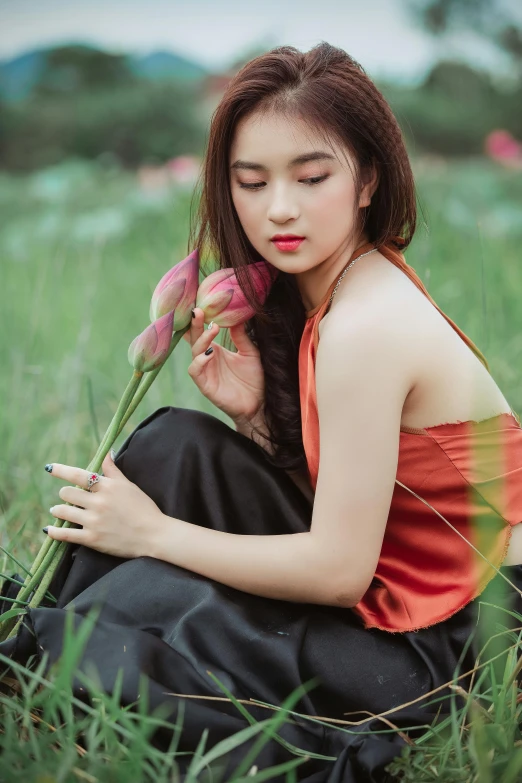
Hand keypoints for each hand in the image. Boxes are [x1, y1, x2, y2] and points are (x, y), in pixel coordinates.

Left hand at [44, 452, 165, 558]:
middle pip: (67, 493)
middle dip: (66, 494)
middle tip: (68, 497)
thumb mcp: (129, 486)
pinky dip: (54, 532)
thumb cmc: (144, 508)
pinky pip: (65, 534)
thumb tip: (107, 453)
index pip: (78, 475)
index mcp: (107, 487)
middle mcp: (98, 502)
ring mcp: (94, 521)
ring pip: (63, 512)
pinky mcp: (92, 539)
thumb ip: (113, 471)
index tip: (49, 468)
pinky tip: (49, 530)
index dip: (61, 470)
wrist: (154, 535)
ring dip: (58, 511)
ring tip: (57, 511)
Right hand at [183, 307, 264, 422]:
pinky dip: (200, 361)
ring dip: (201, 340)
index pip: (202, 332)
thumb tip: (236, 315)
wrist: (260, 404)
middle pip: (194, 338)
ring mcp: (205, 372)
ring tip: (213, 329)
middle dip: (195, 325)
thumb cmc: (255, 380)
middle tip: (198, 310)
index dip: (199, 320)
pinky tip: (210, 354)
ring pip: (194, 352)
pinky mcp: (205, 385)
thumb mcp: (250, 353)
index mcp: (216, 350)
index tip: (201, 304)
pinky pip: (195, 370)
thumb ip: (241, 336)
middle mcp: (208, 359)